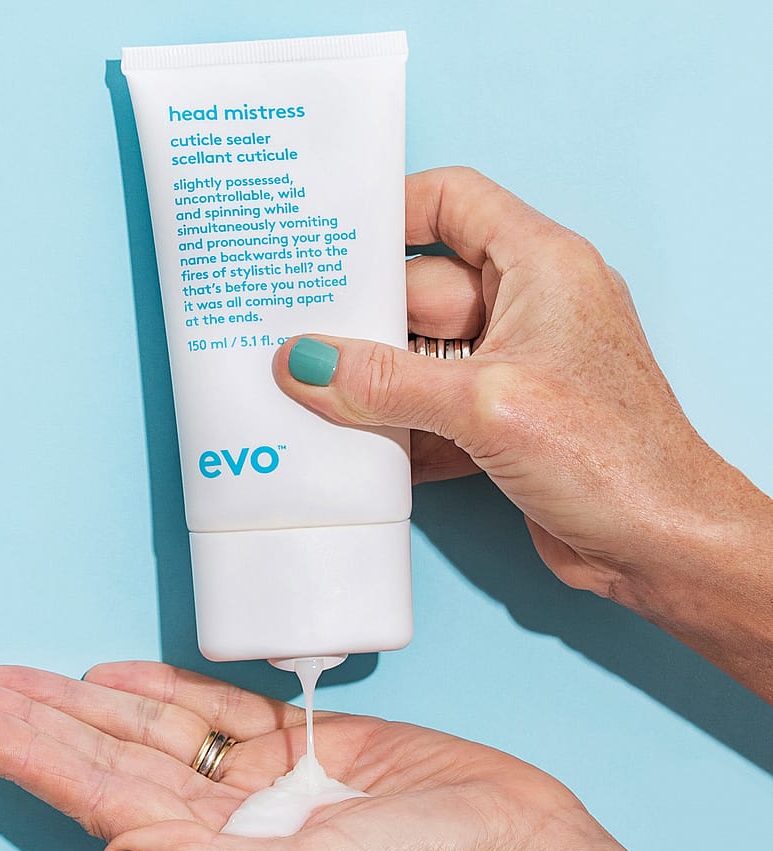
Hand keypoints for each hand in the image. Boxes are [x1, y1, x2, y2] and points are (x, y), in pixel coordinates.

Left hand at [0, 662, 672, 850]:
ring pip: (158, 733)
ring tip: (31, 676)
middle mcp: (232, 827)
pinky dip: (173, 693)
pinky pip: (222, 713)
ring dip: (95, 704)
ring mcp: (268, 787)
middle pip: (111, 762)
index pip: (98, 799)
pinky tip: (125, 678)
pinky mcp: (308, 750)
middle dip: (39, 723)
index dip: (29, 755)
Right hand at [273, 166, 772, 700]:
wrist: (661, 548)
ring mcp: (511, 368)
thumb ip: (386, 383)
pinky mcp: (499, 423)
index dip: (390, 213)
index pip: (453, 203)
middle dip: (360, 320)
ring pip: (418, 358)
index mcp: (540, 267)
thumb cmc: (610, 457)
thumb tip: (302, 363)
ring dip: (370, 383)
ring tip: (302, 395)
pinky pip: (429, 409)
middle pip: (420, 292)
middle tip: (287, 334)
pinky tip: (350, 448)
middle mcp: (525, 309)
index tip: (329, 241)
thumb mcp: (485, 406)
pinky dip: (394, 429)